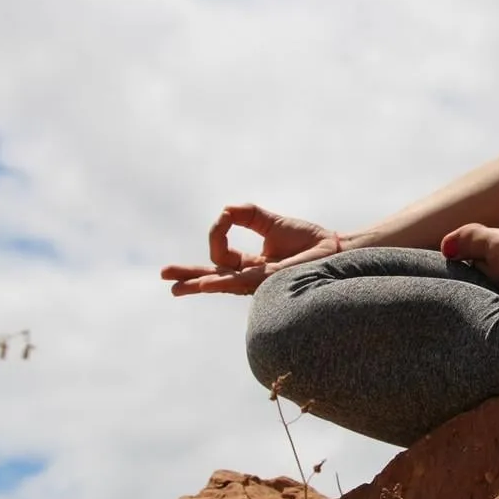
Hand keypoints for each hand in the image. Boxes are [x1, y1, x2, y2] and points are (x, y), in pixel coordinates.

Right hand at [161, 204, 338, 295]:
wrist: (333, 247)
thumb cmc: (306, 239)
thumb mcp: (269, 221)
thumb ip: (246, 214)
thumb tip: (225, 211)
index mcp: (251, 265)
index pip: (221, 257)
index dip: (217, 235)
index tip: (224, 218)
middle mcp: (252, 277)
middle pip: (214, 278)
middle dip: (189, 278)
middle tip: (166, 278)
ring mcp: (260, 282)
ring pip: (223, 283)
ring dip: (199, 283)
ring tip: (177, 287)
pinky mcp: (270, 280)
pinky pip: (241, 280)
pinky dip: (222, 281)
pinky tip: (206, 283)